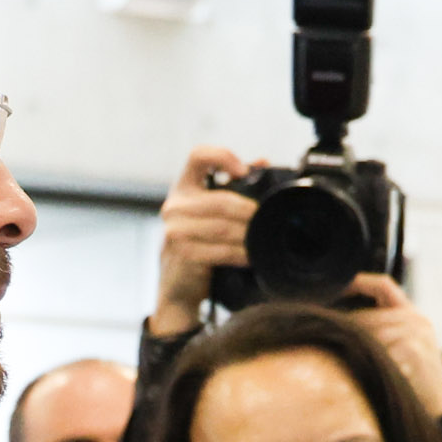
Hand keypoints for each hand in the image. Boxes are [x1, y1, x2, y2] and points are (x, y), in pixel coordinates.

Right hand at [152, 146, 261, 336]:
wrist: (178, 285)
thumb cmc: (200, 244)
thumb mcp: (211, 212)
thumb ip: (234, 186)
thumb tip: (263, 162)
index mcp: (183, 187)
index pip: (198, 156)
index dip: (222, 157)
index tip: (243, 171)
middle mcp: (174, 205)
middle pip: (221, 200)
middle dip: (249, 212)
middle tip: (268, 219)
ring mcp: (174, 229)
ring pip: (223, 227)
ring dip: (248, 235)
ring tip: (263, 240)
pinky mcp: (180, 252)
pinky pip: (220, 250)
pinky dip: (240, 254)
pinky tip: (250, 257)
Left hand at [340, 274, 441, 415]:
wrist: (441, 411)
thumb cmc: (415, 383)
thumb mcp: (402, 350)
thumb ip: (383, 332)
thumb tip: (341, 323)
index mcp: (413, 315)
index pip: (384, 285)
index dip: (359, 282)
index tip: (338, 286)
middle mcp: (417, 319)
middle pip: (369, 315)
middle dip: (349, 330)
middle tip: (331, 340)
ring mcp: (417, 332)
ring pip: (370, 332)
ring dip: (358, 348)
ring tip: (352, 362)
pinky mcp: (414, 349)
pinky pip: (379, 349)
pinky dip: (370, 361)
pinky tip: (370, 374)